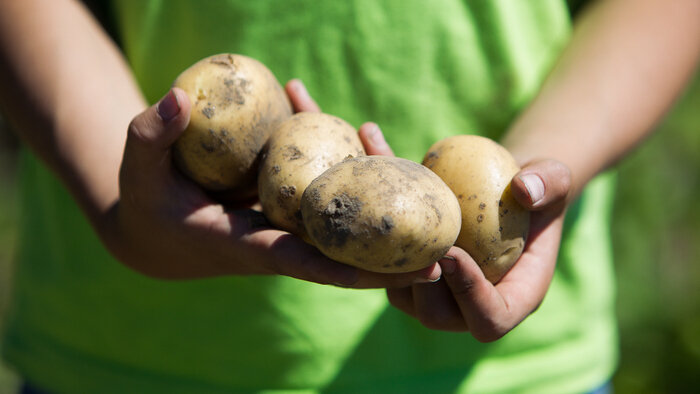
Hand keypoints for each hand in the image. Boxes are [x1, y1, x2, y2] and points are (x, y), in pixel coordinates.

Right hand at [99, 80, 439, 286]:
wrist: (154, 229)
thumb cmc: (144, 198)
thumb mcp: (137, 165)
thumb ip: (154, 132)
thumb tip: (182, 96)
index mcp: (245, 244)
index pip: (304, 262)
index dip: (350, 270)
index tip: (395, 274)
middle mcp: (275, 242)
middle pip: (340, 256)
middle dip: (387, 262)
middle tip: (441, 257)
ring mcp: (285, 229)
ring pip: (341, 224)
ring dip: (380, 217)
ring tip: (432, 210)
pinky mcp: (287, 213)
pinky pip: (327, 198)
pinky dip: (350, 178)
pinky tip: (371, 142)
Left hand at [386, 159, 571, 340]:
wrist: (502, 186)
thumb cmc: (535, 186)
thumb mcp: (553, 177)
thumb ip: (548, 183)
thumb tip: (523, 189)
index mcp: (513, 296)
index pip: (490, 319)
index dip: (470, 297)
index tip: (455, 254)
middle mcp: (471, 304)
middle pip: (438, 315)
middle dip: (424, 284)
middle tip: (418, 243)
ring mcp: (436, 293)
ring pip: (402, 296)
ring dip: (390, 262)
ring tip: (387, 216)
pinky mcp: (408, 273)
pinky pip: (383, 265)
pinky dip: (374, 232)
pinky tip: (371, 174)